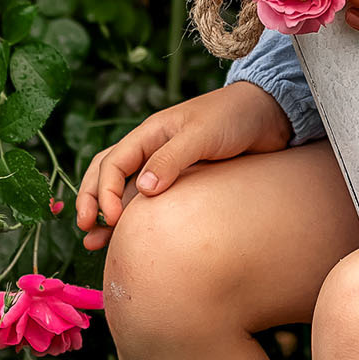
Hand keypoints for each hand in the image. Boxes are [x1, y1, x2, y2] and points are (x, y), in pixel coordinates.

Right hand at [75, 80, 292, 250]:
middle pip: (107, 174)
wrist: (271, 116)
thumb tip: (144, 190)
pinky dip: (135, 218)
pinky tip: (129, 238)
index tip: (113, 218)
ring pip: (125, 190)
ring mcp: (166, 166)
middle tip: (87, 230)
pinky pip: (150, 201)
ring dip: (107, 214)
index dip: (105, 191)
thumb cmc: (235, 117)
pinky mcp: (184, 182)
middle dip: (92, 201)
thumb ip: (173, 159)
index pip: (113, 162)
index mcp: (150, 133)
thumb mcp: (202, 134)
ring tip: (93, 243)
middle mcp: (152, 150)